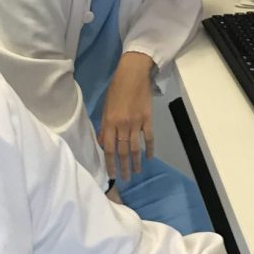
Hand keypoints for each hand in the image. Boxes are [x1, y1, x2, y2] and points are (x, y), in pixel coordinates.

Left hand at [98, 52, 155, 181]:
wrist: (133, 74)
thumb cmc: (116, 88)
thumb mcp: (105, 106)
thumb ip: (104, 125)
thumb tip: (103, 143)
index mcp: (110, 122)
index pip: (109, 148)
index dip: (110, 163)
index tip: (112, 174)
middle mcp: (122, 125)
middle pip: (122, 151)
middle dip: (124, 167)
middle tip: (126, 178)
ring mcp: (136, 123)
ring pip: (135, 147)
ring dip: (136, 162)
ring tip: (137, 172)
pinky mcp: (148, 119)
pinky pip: (148, 137)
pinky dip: (149, 148)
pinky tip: (149, 157)